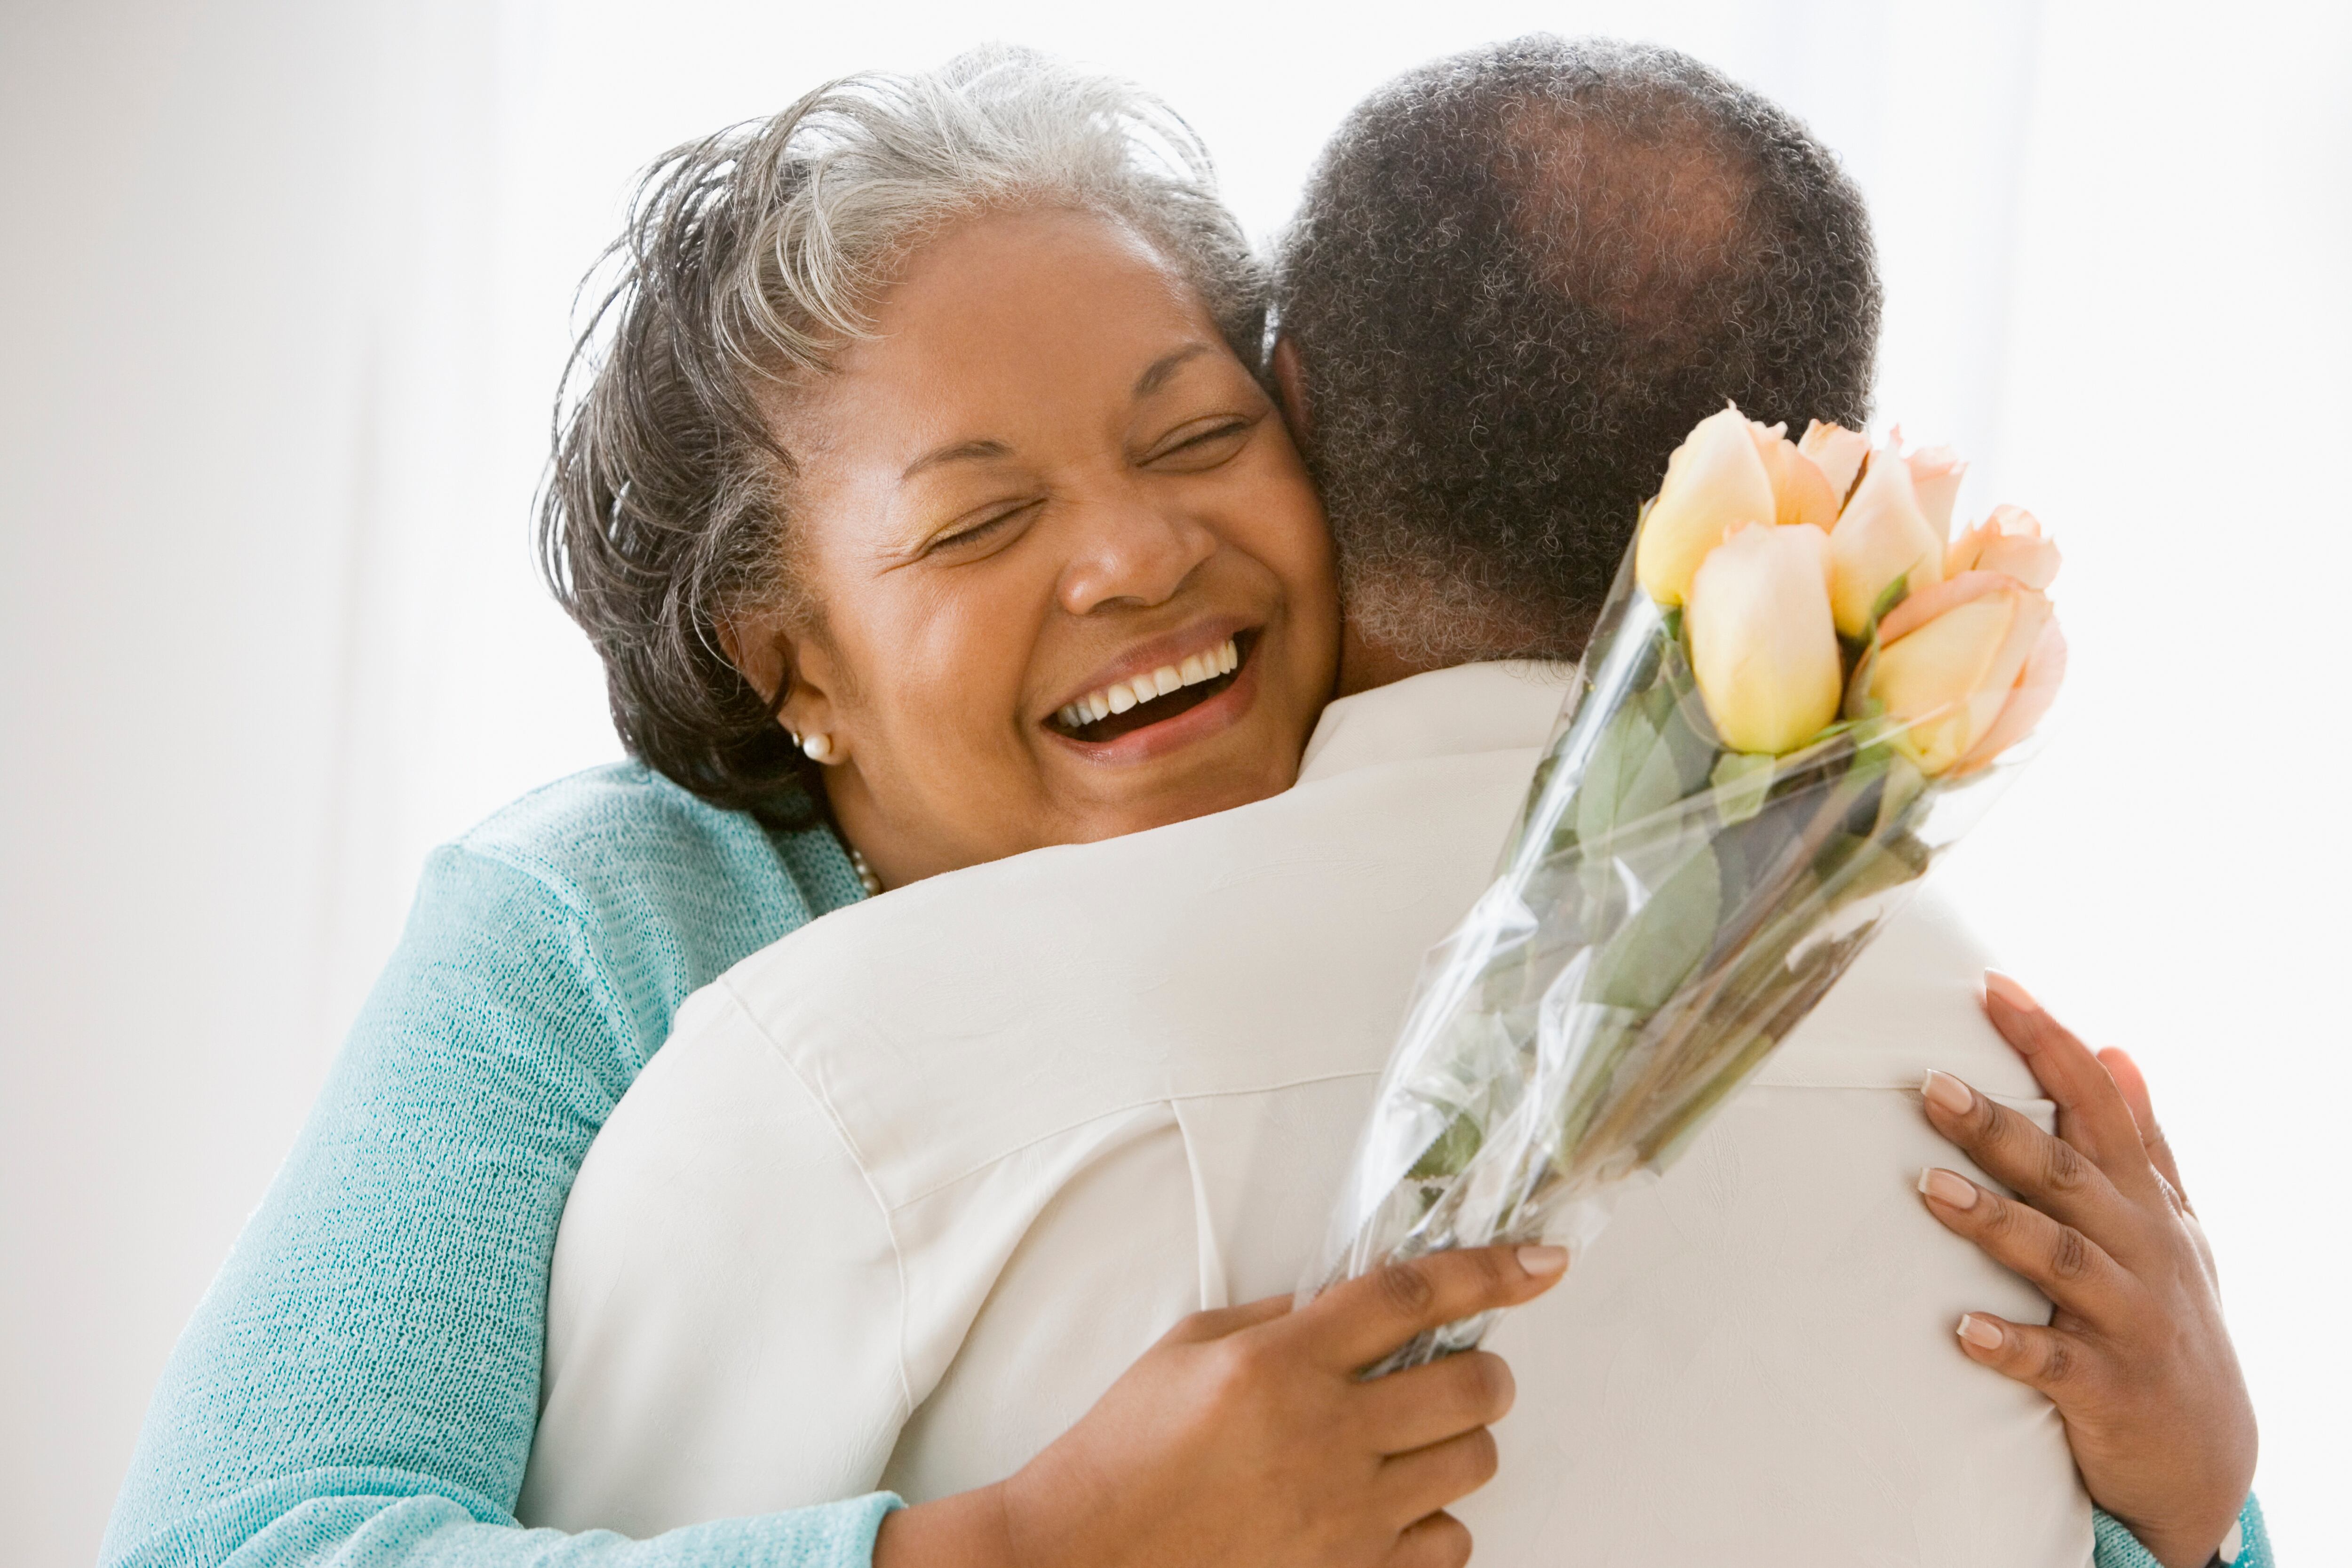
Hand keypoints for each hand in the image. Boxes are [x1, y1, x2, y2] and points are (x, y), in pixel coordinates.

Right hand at [874, 1243, 1567, 1567]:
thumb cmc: (1124, 1452)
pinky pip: (1448, 1541)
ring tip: (1410, 1439)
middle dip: (1483, 1369)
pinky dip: (1435, 1520)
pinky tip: (1391, 1505)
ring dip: (1458, 1439)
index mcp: (1281, 1362)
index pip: (1414, 1295)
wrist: (1087, 1558)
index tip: (1541, 1260)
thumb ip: (1274, 1319)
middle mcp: (1325, 1434)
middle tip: (1452, 1369)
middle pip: (1472, 1384)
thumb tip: (1343, 1303)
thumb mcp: (1187, 1349)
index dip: (1490, 1269)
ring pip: (1471, 1459)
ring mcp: (1345, 1512)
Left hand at [1915, 971, 2255, 1567]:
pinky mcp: (2107, 1388)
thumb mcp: (2170, 1224)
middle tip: (1930, 1086)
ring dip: (1994, 1222)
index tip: (1994, 986)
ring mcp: (2126, 1319)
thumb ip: (2142, 1140)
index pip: (2100, 1105)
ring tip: (1930, 1187)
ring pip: (2058, 1258)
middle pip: (2068, 1174)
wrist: (2206, 1459)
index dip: (2051, 1043)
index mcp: (2142, 1202)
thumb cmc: (2169, 1319)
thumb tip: (2117, 1048)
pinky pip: (2054, 1363)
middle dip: (2002, 1127)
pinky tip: (1962, 1329)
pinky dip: (2010, 1344)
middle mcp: (2139, 1249)